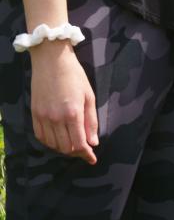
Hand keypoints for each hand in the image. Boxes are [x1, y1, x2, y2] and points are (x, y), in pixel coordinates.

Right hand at [29, 41, 97, 163]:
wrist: (51, 60)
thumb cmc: (74, 76)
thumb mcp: (89, 97)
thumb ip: (91, 121)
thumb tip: (93, 142)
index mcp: (73, 114)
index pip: (79, 143)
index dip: (86, 154)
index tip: (92, 159)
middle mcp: (56, 118)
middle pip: (65, 147)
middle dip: (76, 152)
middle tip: (84, 151)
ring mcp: (43, 116)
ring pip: (52, 143)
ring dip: (63, 148)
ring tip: (72, 145)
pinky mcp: (34, 113)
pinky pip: (40, 135)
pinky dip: (49, 142)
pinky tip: (57, 140)